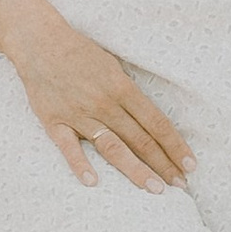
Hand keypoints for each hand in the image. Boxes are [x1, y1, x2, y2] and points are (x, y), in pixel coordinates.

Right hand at [5, 12, 192, 192]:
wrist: (39, 42)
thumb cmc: (80, 52)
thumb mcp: (113, 65)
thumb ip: (129, 93)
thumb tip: (151, 120)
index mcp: (122, 87)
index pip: (156, 122)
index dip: (175, 145)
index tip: (190, 164)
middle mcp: (104, 103)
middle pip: (140, 139)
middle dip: (163, 164)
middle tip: (182, 185)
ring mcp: (79, 114)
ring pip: (113, 147)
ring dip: (135, 170)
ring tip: (155, 189)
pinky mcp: (54, 122)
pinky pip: (68, 147)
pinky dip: (80, 165)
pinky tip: (94, 182)